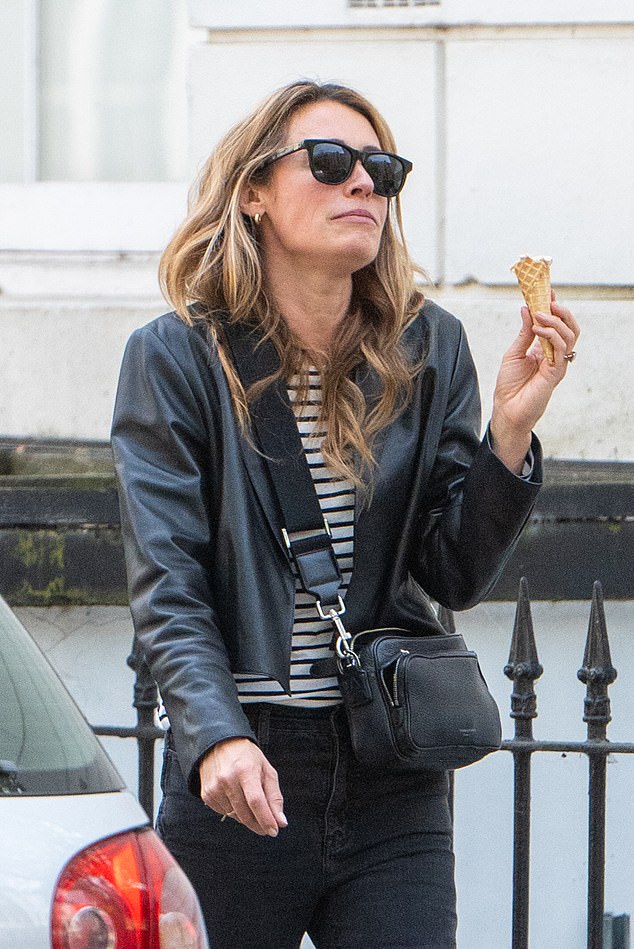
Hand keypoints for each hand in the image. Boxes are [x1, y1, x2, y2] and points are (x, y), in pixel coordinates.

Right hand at [199, 737, 286, 836]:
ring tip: (249, 801)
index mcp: (245, 770)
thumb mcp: (266, 770)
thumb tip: (281, 821)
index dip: (266, 819)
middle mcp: (227, 779)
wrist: (220, 744)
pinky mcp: (207, 795)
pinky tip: (235, 797)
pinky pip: (224, 813)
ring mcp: (215, 788)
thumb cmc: (246, 756)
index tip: (274, 830)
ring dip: (246, 817)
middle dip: (259, 824)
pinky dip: (234, 811)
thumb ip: (275, 797)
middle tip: (267, 825)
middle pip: (245, 814)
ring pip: (235, 816)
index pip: (256, 802)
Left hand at [490, 293, 579, 473]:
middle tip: (548, 300)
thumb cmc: (509, 385)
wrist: (506, 410)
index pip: (556, 324)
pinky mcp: (556, 373)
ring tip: (540, 313)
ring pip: (570, 336)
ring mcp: (558, 363)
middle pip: (570, 328)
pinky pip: (561, 350)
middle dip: (561, 311)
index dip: (554, 307)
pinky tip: (538, 328)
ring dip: (556, 321)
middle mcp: (554, 355)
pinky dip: (552, 335)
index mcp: (545, 349)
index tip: (546, 291)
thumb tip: (526, 308)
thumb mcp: (514, 353)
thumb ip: (523, 333)